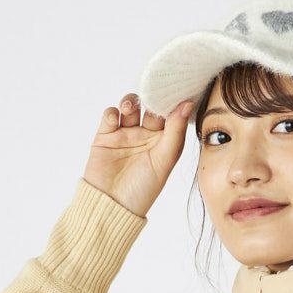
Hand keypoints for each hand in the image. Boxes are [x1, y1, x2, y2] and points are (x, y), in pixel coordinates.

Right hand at [83, 90, 197, 218]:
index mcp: (163, 142)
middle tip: (151, 93)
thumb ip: (176, 131)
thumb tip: (187, 103)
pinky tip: (115, 119)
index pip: (171, 115)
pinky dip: (112, 112)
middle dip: (151, 98)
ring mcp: (125, 135)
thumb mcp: (164, 160)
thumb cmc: (142, 189)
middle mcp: (145, 136)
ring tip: (129, 108)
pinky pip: (109, 115)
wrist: (111, 205)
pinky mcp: (105, 136)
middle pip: (150, 107)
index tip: (175, 87)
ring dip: (130, 101)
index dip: (173, 101)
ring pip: (129, 107)